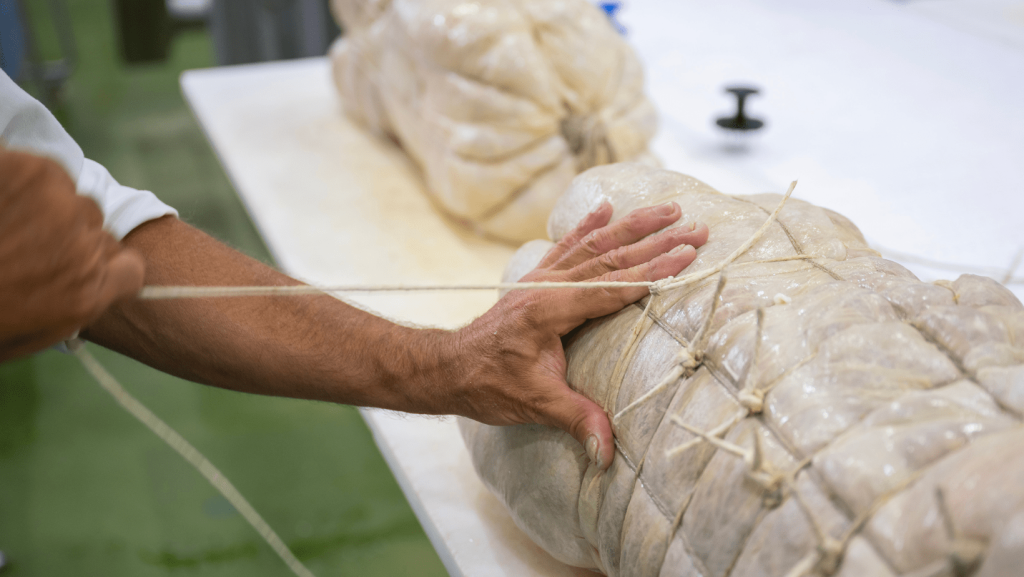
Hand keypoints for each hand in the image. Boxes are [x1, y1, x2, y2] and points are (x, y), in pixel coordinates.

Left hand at [0, 148, 144, 361]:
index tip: (79, 262)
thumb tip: (83, 297)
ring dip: (43, 203)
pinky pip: (40, 168)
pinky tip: (0, 199)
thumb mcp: (22, 335)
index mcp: (86, 294)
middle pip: (96, 228)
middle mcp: (85, 248)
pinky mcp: (33, 170)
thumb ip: (66, 312)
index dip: (106, 263)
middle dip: (67, 234)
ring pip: (68, 194)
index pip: (130, 268)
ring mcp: (61, 204)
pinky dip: (18, 177)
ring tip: (5, 219)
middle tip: (21, 241)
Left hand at [446, 201, 708, 468]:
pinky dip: (588, 226)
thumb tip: (607, 453)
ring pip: (595, 245)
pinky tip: (606, 207)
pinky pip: (568, 246)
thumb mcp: (534, 405)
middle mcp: (547, 286)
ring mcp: (541, 279)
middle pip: (612, 258)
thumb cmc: (487, 384)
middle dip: (658, 243)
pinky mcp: (536, 281)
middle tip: (698, 229)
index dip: (653, 272)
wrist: (448, 368)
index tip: (687, 257)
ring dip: (634, 226)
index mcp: (550, 309)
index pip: (613, 286)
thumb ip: (576, 420)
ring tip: (670, 208)